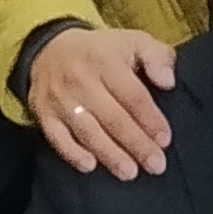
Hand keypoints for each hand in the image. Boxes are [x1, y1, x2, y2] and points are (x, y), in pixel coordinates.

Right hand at [31, 25, 176, 178]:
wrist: (49, 49)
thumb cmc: (101, 52)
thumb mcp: (132, 41)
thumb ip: (156, 56)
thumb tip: (168, 81)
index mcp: (105, 61)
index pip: (132, 95)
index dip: (150, 119)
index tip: (164, 140)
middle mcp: (81, 80)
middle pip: (113, 117)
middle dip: (136, 143)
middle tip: (155, 165)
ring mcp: (60, 99)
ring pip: (87, 131)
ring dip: (109, 154)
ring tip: (129, 172)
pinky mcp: (44, 114)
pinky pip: (57, 137)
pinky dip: (72, 153)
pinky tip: (89, 166)